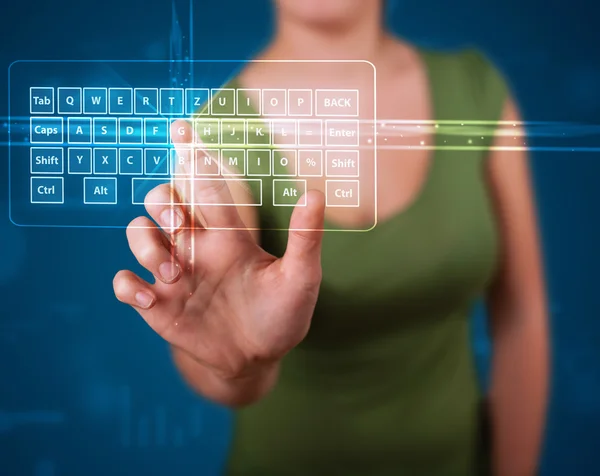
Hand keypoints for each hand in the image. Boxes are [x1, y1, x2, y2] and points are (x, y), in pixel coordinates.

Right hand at [113, 121, 325, 379]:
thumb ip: (305, 239)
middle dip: (164, 202)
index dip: (193, 155)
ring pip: (138, 233)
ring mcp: (174, 274)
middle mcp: (198, 247)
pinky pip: (124, 282)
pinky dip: (128, 285)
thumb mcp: (300, 278)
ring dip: (148, 245)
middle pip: (163, 200)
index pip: (207, 185)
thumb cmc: (281, 315)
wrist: (257, 359)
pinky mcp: (157, 304)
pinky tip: (151, 299)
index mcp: (229, 234)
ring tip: (176, 275)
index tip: (182, 128)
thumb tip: (315, 193)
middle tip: (181, 224)